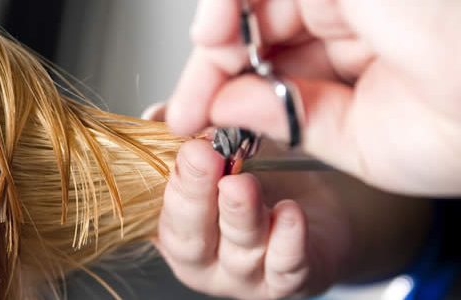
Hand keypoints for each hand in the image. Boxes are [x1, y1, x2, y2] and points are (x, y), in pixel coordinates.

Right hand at [154, 139, 351, 298]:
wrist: (320, 198)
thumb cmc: (264, 171)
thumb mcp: (219, 144)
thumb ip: (187, 133)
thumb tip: (159, 117)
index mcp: (176, 223)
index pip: (161, 207)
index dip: (171, 177)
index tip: (184, 143)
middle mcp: (204, 255)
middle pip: (189, 236)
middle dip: (193, 194)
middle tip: (202, 155)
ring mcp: (244, 274)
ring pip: (238, 250)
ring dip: (238, 214)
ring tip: (241, 183)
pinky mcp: (287, 280)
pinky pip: (286, 267)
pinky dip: (287, 241)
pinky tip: (289, 213)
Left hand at [166, 0, 460, 195]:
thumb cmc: (455, 132)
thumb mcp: (357, 142)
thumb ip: (290, 120)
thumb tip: (226, 109)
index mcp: (356, 59)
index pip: (275, 70)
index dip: (230, 95)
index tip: (195, 123)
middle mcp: (349, 17)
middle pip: (257, 35)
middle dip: (214, 70)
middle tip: (186, 109)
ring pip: (257, 4)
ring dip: (216, 35)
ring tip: (200, 68)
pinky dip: (230, 2)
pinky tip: (213, 31)